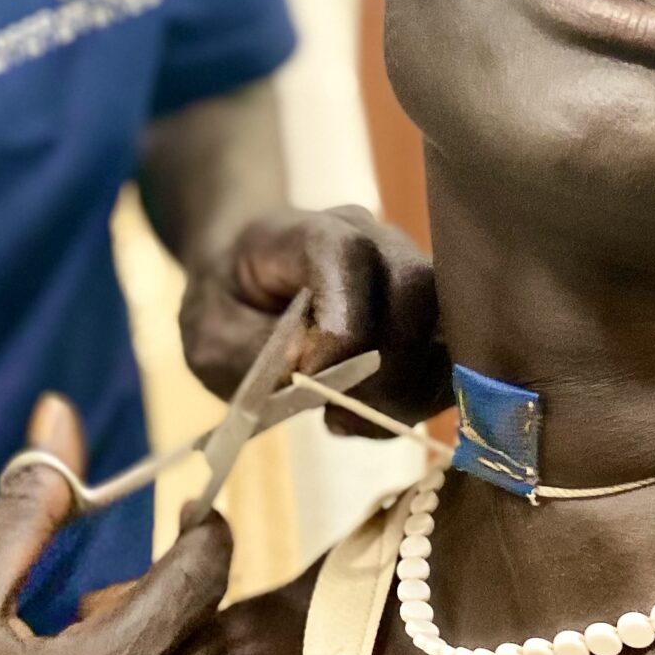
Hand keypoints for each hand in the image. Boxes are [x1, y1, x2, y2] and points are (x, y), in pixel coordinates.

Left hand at [179, 204, 448, 434]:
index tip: (311, 375)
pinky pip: (445, 357)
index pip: (348, 255)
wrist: (245, 280)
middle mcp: (373, 240)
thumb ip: (255, 352)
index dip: (343, 322)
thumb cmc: (226, 303)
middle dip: (388, 365)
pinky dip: (417, 398)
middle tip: (338, 416)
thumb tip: (312, 374)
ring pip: (444, 325)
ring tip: (348, 422)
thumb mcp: (209, 335)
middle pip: (416, 286)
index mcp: (308, 231)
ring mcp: (407, 272)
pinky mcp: (426, 314)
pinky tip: (369, 416)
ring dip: (408, 389)